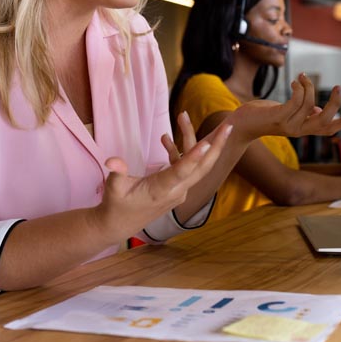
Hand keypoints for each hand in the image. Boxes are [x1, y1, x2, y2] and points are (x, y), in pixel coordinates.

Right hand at [94, 119, 232, 240]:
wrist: (120, 225)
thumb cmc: (115, 206)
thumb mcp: (113, 189)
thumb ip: (117, 173)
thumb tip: (112, 160)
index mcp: (161, 190)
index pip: (182, 172)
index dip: (194, 157)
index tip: (207, 143)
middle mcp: (176, 191)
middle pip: (203, 167)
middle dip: (216, 146)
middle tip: (228, 126)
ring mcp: (179, 190)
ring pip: (194, 163)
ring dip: (191, 140)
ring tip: (183, 116)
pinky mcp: (176, 188)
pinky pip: (184, 167)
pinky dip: (178, 151)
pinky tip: (165, 139)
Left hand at [227, 73, 340, 140]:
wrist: (241, 124)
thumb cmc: (264, 116)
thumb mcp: (286, 115)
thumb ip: (302, 114)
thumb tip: (317, 109)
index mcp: (303, 130)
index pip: (328, 130)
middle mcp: (298, 130)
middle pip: (325, 120)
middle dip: (335, 103)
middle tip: (339, 87)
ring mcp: (288, 124)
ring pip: (309, 104)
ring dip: (309, 86)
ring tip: (302, 77)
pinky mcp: (278, 116)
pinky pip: (296, 100)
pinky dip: (299, 88)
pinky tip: (295, 81)